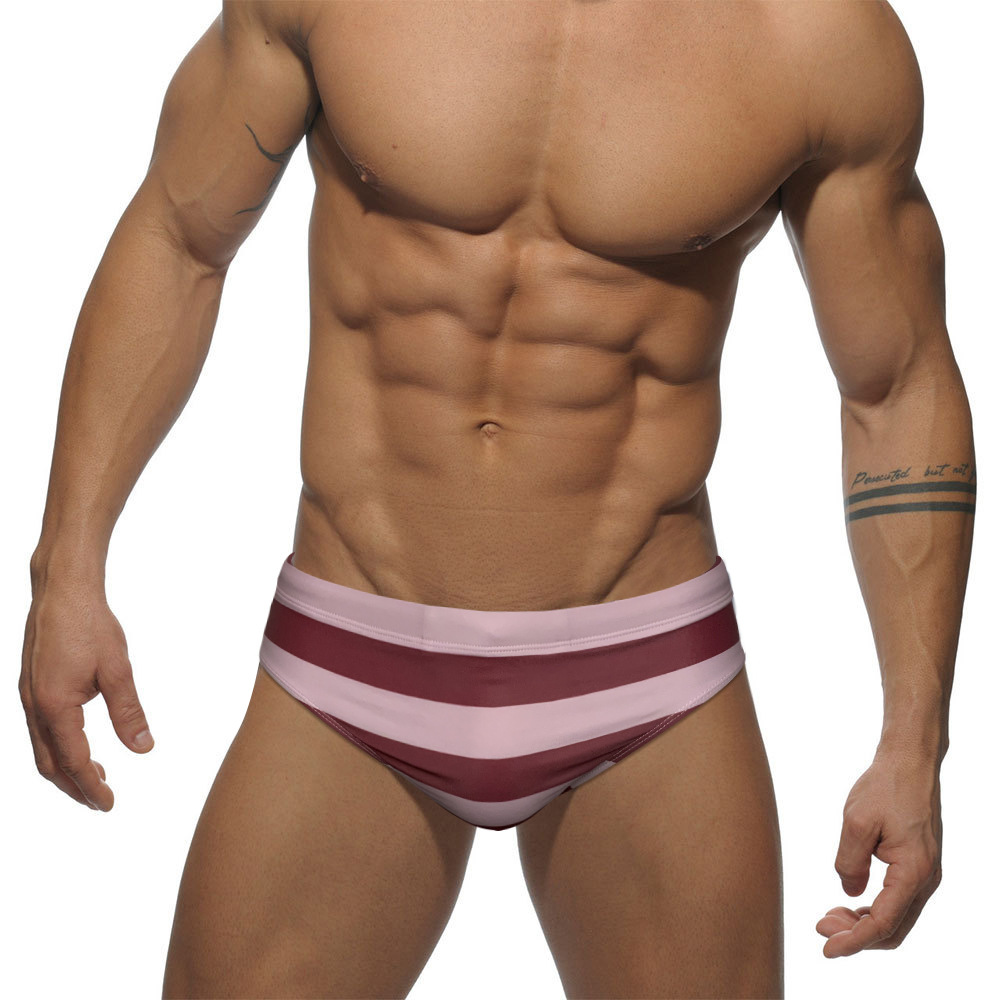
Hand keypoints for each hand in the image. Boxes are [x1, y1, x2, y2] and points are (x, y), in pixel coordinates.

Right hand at [19, 576, 153, 810]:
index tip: (110, 804)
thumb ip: (129, 712)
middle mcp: (35, 707)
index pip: (74, 762)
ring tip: (95, 776)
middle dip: (75, 787)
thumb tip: (143, 748)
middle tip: (102, 801)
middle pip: (50, 764)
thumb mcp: (118, 670)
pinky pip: (40, 729)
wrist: (63, 590)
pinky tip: (77, 742)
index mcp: (54, 706)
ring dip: (66, 768)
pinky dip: (58, 746)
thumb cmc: (91, 625)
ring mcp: (29, 696)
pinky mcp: (31, 685)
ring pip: (42, 748)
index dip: (92, 787)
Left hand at [817, 745, 942, 956]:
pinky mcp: (918, 866)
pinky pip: (898, 901)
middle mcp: (925, 880)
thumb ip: (849, 862)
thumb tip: (848, 894)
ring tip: (829, 917)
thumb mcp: (856, 822)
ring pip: (896, 918)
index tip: (826, 949)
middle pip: (892, 929)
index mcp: (913, 872)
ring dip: (863, 924)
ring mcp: (925, 874)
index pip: (883, 923)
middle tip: (820, 928)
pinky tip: (849, 903)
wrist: (909, 763)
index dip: (853, 941)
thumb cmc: (884, 787)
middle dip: (856, 936)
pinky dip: (873, 909)